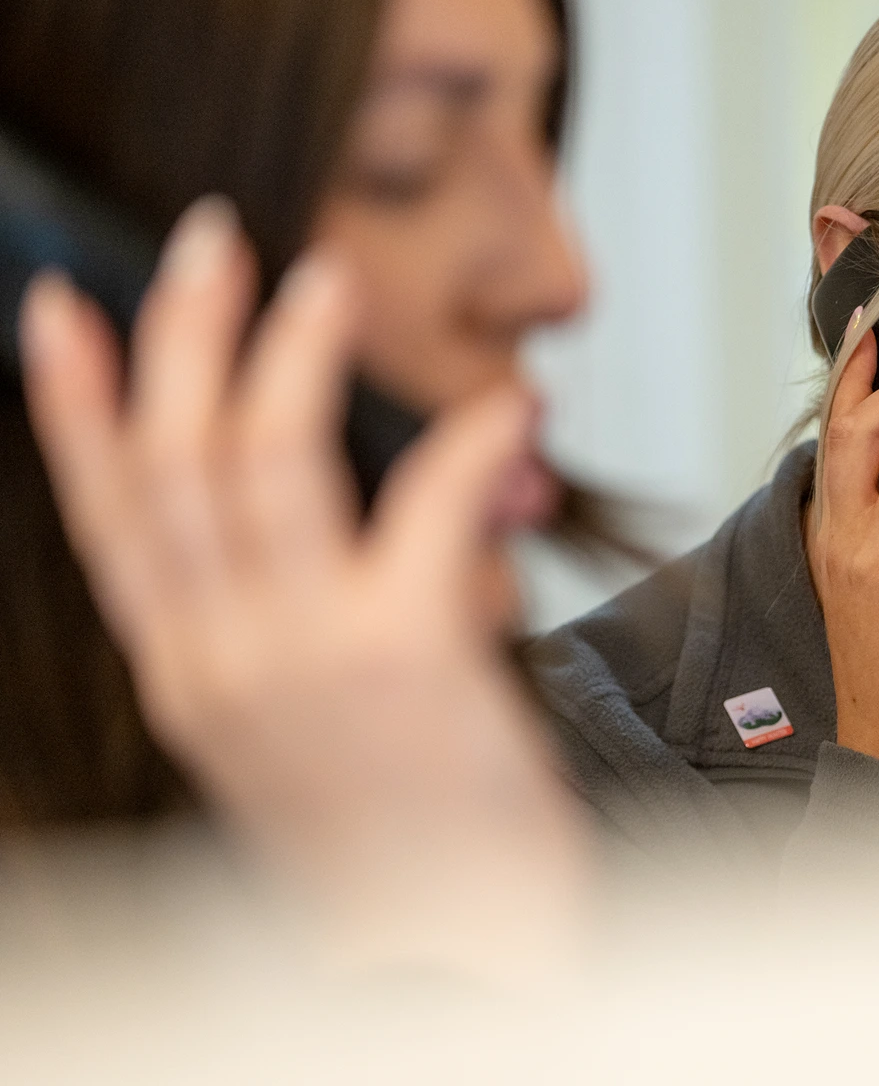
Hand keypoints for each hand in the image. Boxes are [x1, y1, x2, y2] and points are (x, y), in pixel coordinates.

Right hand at [17, 198, 589, 973]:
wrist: (449, 953)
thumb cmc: (395, 836)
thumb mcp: (297, 732)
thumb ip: (278, 626)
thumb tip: (310, 523)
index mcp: (189, 674)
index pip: (110, 518)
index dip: (79, 409)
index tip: (62, 310)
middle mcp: (221, 660)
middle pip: (174, 465)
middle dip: (183, 337)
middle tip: (209, 239)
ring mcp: (301, 657)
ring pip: (263, 465)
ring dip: (294, 356)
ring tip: (325, 280)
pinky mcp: (402, 656)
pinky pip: (418, 506)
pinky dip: (461, 443)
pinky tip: (503, 407)